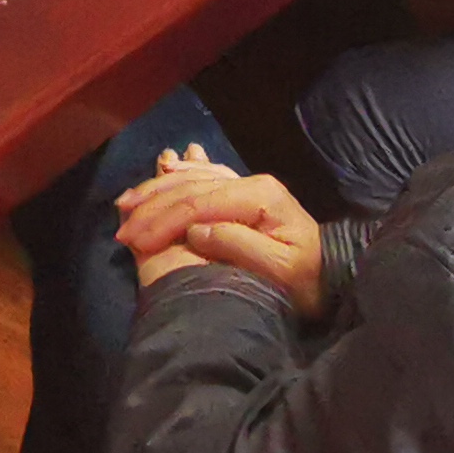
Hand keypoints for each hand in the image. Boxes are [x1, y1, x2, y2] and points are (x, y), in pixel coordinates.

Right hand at [116, 146, 334, 319]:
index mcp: (260, 196)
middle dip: (152, 206)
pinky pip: (202, 178)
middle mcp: (252, 182)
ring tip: (126, 201)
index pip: (199, 203)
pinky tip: (162, 170)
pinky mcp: (243, 193)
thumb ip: (239, 245)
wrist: (332, 279)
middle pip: (191, 187)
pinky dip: (176, 178)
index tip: (134, 240)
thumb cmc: (305, 282)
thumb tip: (195, 230)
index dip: (163, 220)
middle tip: (121, 227)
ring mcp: (247, 184)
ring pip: (192, 180)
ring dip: (156, 189)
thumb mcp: (279, 270)